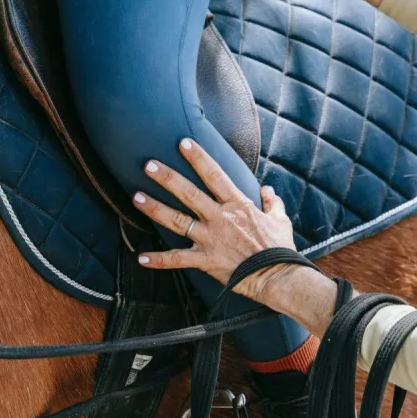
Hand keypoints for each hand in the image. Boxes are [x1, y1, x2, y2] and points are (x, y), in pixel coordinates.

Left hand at [133, 138, 298, 303]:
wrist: (277, 275)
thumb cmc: (279, 248)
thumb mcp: (280, 219)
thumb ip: (272, 202)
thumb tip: (267, 190)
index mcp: (237, 204)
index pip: (214, 174)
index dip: (198, 157)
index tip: (183, 142)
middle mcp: (219, 217)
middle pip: (188, 192)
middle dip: (167, 177)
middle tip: (148, 165)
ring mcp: (210, 238)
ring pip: (177, 220)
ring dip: (155, 208)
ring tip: (136, 197)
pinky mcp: (205, 260)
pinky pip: (178, 259)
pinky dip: (159, 260)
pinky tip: (141, 258)